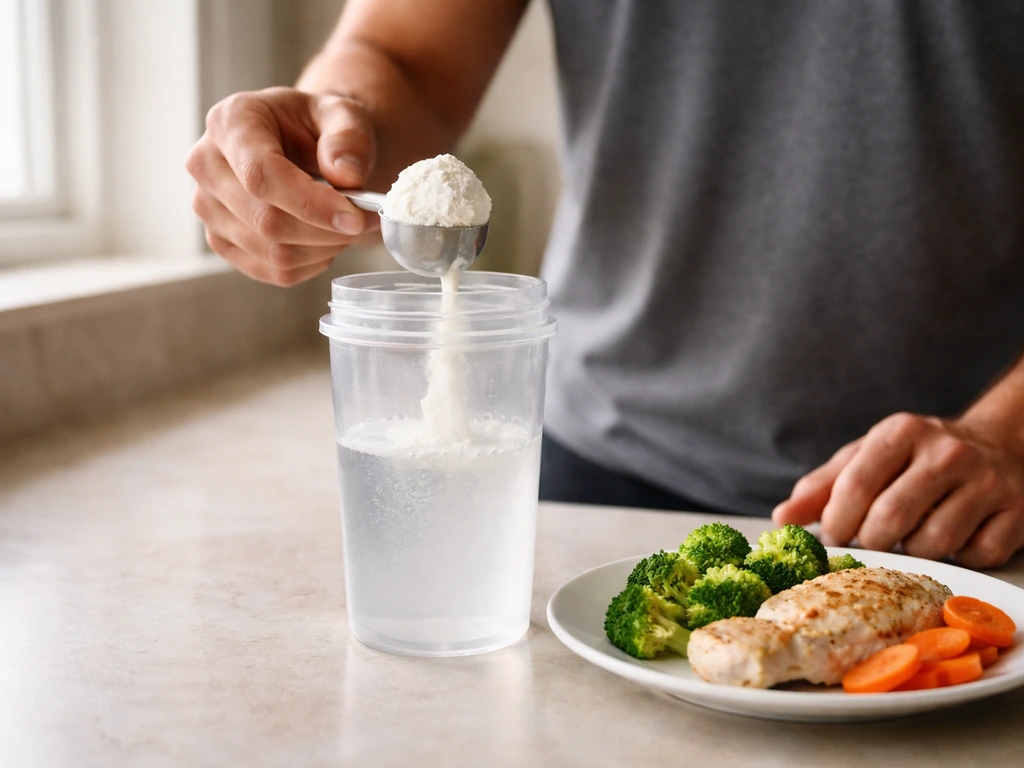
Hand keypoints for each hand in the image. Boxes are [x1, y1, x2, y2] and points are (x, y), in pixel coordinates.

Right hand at [186, 87, 376, 285]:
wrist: (304, 144)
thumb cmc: (319, 127)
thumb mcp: (343, 114)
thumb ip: (348, 138)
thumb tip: (346, 176)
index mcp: (230, 122)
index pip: (260, 175)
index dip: (311, 204)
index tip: (355, 219)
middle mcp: (206, 165)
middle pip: (266, 220)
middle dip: (326, 230)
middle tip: (364, 221)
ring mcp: (208, 208)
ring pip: (272, 252)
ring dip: (323, 248)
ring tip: (346, 225)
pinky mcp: (222, 241)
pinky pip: (273, 271)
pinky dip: (312, 263)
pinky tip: (325, 239)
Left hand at [773, 412, 1023, 567]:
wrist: (999, 444)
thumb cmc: (915, 457)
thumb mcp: (866, 457)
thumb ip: (822, 486)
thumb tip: (781, 519)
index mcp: (901, 432)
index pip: (856, 484)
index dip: (836, 520)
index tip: (831, 536)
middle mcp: (947, 453)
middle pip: (891, 519)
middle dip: (871, 542)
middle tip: (870, 541)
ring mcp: (987, 482)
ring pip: (933, 543)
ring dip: (913, 552)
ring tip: (910, 536)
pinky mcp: (1015, 513)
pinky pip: (974, 556)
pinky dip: (957, 558)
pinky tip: (951, 538)